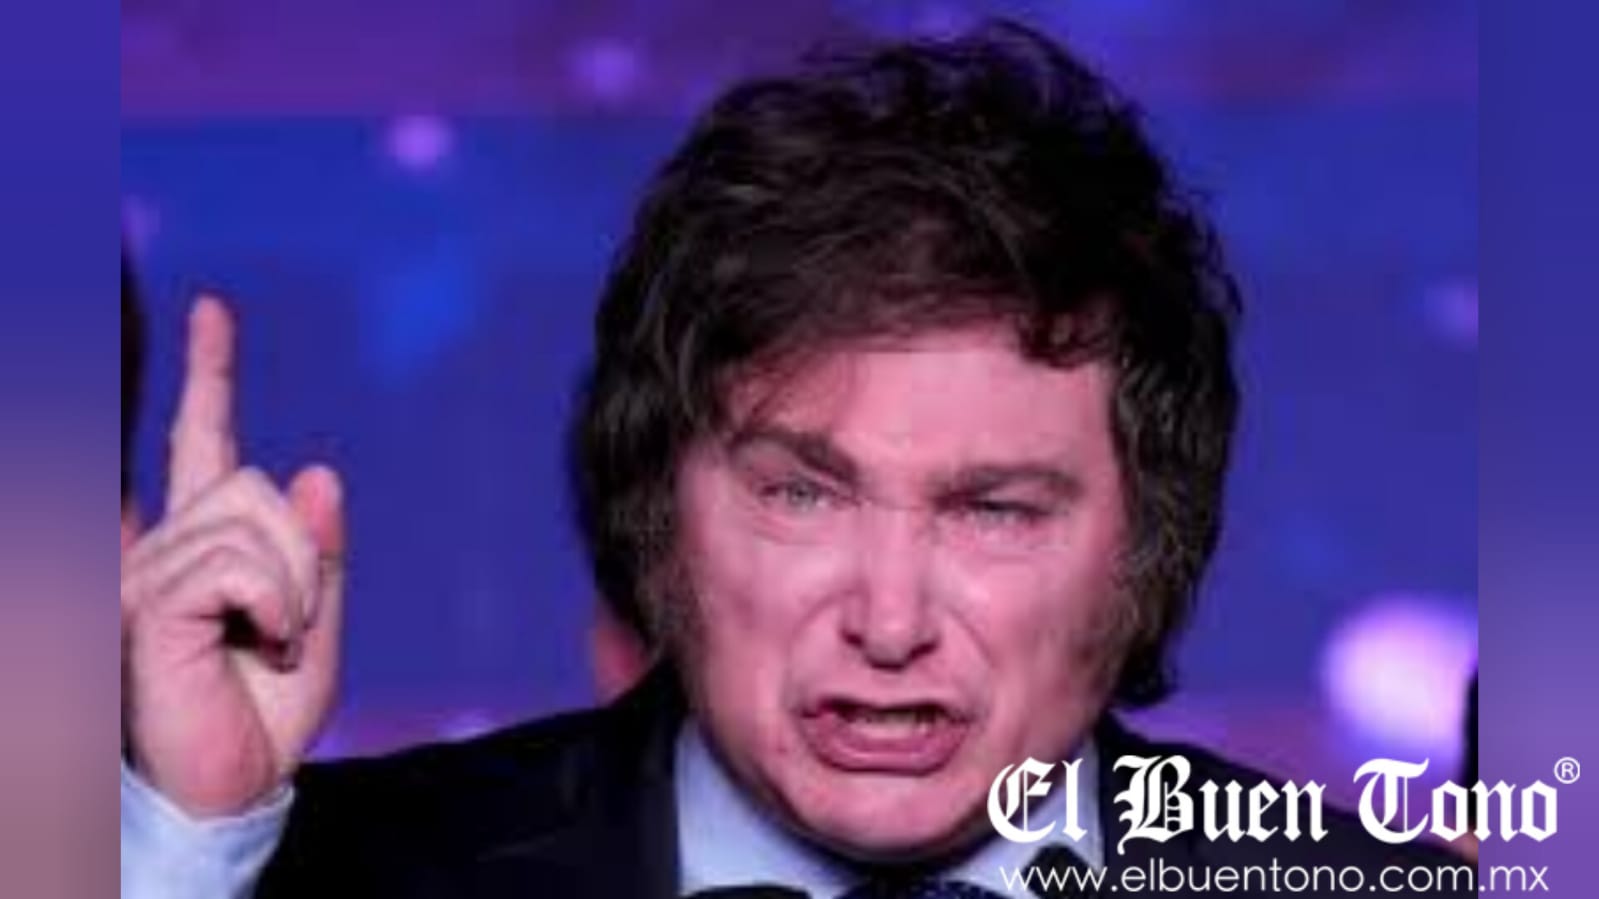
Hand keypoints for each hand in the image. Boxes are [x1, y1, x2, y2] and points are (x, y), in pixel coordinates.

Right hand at [121, 295, 345, 817]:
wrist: (235, 779)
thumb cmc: (267, 706)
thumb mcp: (317, 618)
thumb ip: (318, 548)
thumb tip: (315, 469)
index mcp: (205, 538)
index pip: (202, 436)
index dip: (209, 370)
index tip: (215, 309)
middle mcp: (162, 541)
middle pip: (256, 481)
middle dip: (301, 554)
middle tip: (286, 628)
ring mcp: (142, 568)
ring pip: (254, 517)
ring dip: (293, 588)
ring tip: (270, 641)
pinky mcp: (141, 599)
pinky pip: (239, 561)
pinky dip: (276, 603)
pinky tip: (257, 643)